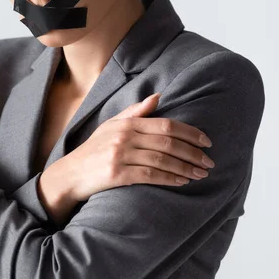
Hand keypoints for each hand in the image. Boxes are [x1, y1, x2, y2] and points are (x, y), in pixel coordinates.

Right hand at [60, 93, 215, 201]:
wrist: (69, 175)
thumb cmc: (92, 151)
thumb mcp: (111, 126)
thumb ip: (135, 112)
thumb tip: (158, 96)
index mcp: (127, 123)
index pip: (166, 125)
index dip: (190, 133)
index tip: (207, 142)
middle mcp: (124, 137)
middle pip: (168, 143)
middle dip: (193, 153)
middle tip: (209, 162)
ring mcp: (120, 155)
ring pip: (162, 160)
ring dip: (186, 168)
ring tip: (200, 174)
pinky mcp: (116, 174)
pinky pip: (150, 175)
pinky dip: (169, 178)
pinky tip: (182, 182)